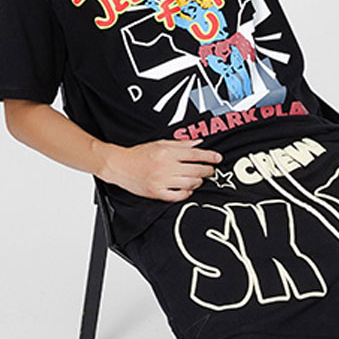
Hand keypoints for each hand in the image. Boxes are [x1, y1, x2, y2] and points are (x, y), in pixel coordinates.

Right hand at [103, 138, 222, 201]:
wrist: (119, 166)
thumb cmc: (139, 154)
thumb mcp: (160, 143)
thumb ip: (180, 144)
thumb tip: (198, 142)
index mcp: (167, 153)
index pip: (195, 154)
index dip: (209, 156)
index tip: (218, 158)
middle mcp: (166, 167)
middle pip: (196, 170)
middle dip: (207, 170)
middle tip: (211, 170)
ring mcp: (162, 181)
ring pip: (190, 184)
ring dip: (198, 182)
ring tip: (199, 179)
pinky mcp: (157, 193)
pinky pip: (178, 196)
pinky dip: (186, 193)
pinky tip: (188, 189)